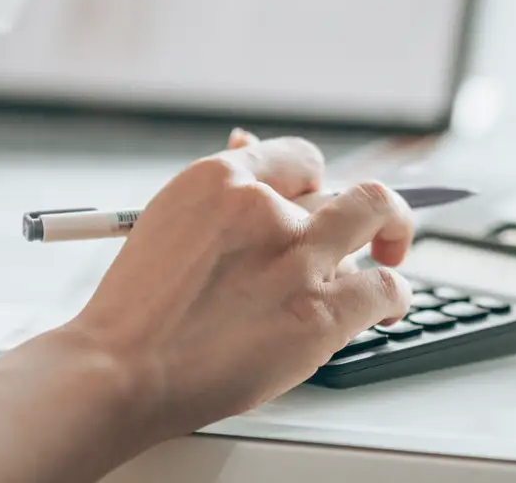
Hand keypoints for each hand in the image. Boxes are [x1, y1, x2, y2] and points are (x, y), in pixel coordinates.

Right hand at [61, 130, 415, 435]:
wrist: (120, 370)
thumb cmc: (137, 308)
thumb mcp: (166, 223)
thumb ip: (220, 195)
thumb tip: (248, 145)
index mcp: (220, 179)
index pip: (299, 159)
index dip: (315, 183)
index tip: (321, 201)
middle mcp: (265, 209)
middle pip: (343, 186)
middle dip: (361, 208)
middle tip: (370, 228)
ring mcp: (297, 259)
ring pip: (375, 217)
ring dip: (384, 240)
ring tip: (382, 261)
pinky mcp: (320, 313)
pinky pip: (386, 286)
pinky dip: (395, 295)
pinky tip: (388, 307)